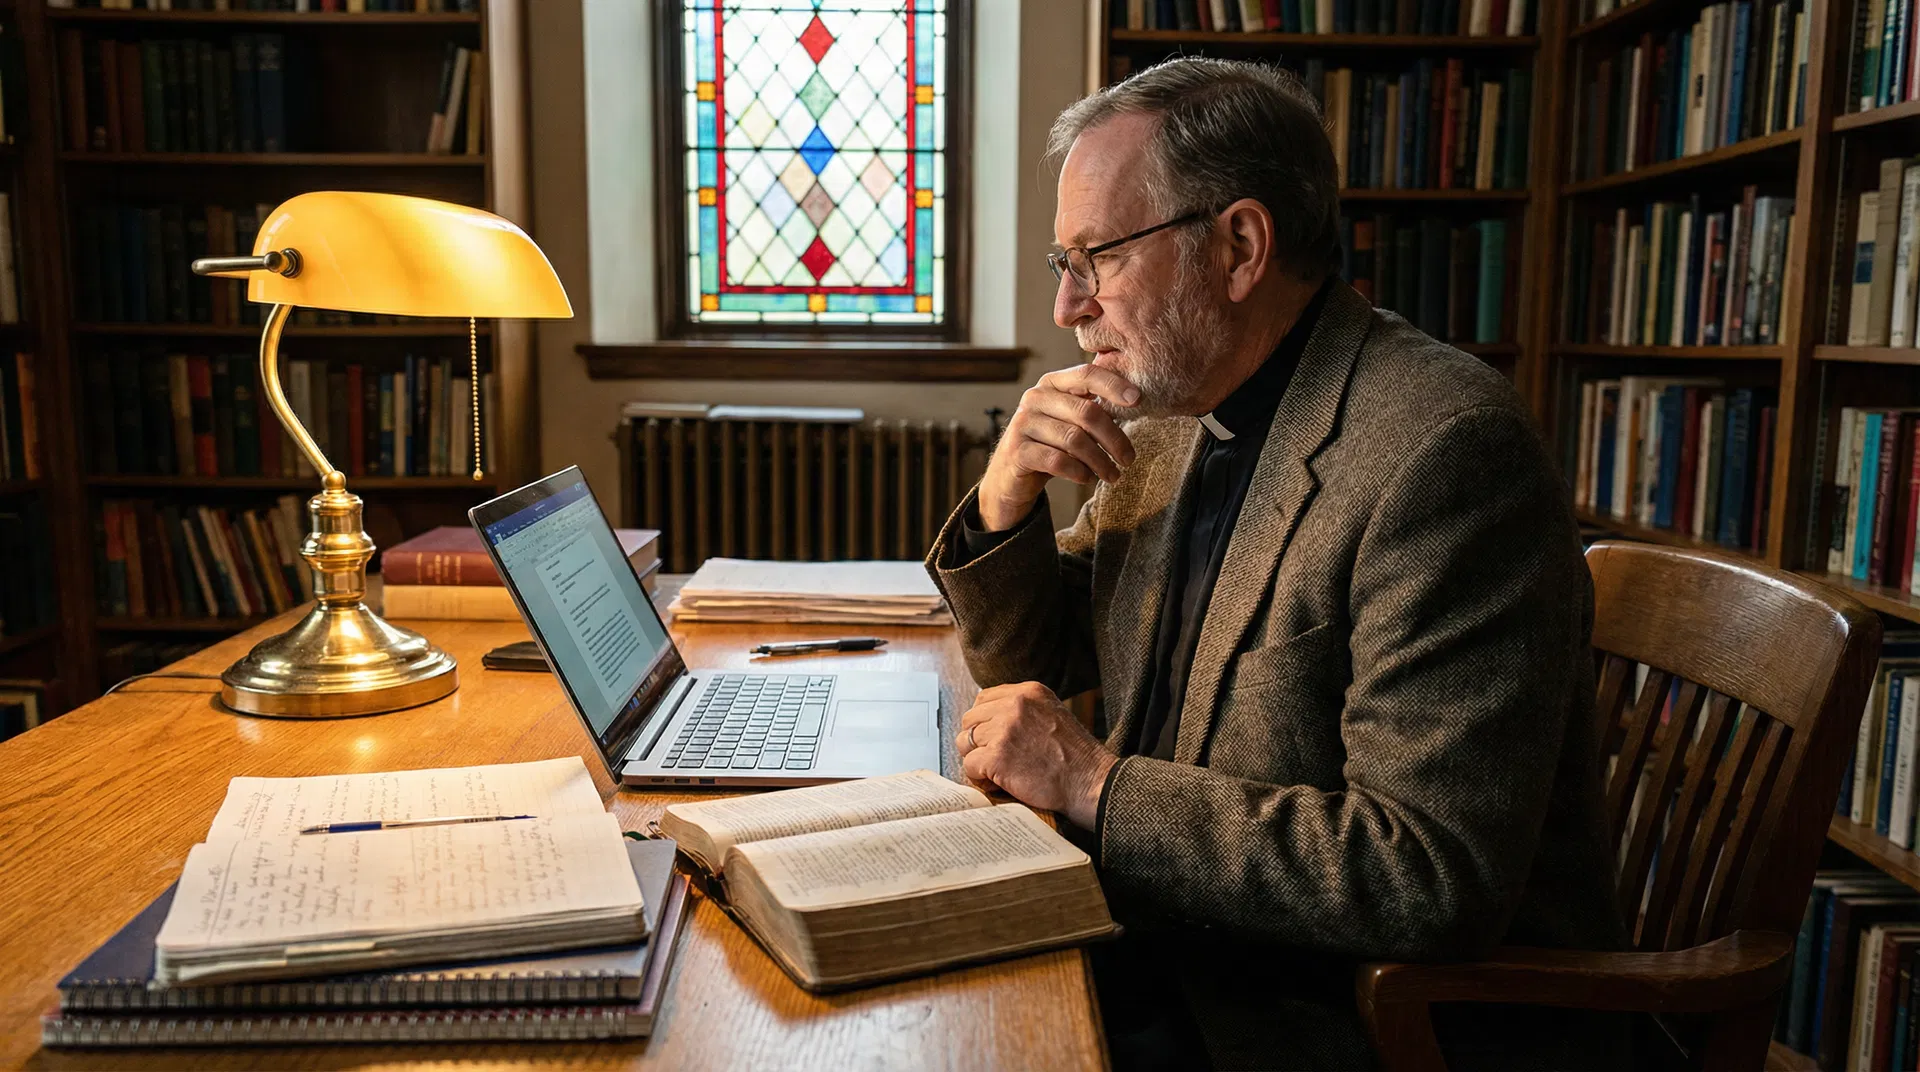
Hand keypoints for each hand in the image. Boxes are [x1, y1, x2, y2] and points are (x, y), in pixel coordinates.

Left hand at [956, 681, 1117, 829]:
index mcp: (1028, 692)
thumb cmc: (1075, 757)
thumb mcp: (1052, 714)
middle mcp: (1015, 704)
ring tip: (999, 772)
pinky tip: (999, 783)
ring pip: (965, 742)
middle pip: (970, 719)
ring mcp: (1005, 729)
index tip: (995, 739)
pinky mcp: (998, 756)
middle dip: (979, 741)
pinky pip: (969, 765)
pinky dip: (980, 778)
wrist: (1091, 783)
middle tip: (997, 759)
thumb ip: (1022, 710)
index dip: (985, 722)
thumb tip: (987, 719)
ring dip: (978, 760)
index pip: (983, 699)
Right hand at [976, 364, 1140, 530]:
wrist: (1011, 475)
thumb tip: (1134, 401)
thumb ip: (1093, 408)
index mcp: (1052, 383)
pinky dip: (1079, 472)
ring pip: (1074, 440)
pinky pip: (1057, 461)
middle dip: (1114, 438)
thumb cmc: (1050, 444)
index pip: (1086, 375)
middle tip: (1129, 459)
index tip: (1138, 400)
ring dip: (1100, 461)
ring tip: (1113, 475)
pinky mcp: (1017, 451)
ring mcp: (1023, 423)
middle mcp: (1035, 397)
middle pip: (1086, 412)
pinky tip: (1087, 478)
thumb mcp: (1071, 421)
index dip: (1114, 385)